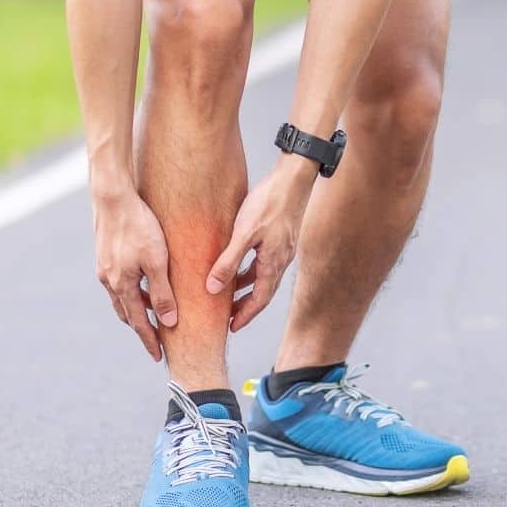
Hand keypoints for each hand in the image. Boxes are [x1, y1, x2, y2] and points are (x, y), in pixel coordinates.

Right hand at [92, 184, 177, 359]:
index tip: (158, 357)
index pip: (138, 322)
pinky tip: (141, 285)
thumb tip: (168, 322)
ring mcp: (104, 268)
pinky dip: (130, 291)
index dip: (149, 340)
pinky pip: (118, 283)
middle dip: (141, 328)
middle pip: (127, 313)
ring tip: (151, 316)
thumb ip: (162, 292)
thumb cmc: (139, 226)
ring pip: (121, 298)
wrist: (112, 197)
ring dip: (135, 309)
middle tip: (155, 341)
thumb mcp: (157, 260)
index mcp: (121, 285)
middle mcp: (108, 280)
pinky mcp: (104, 256)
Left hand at [207, 156, 318, 331]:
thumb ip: (228, 261)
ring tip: (230, 294)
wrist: (293, 178)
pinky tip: (239, 264)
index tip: (232, 328)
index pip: (260, 300)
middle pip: (263, 292)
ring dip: (248, 288)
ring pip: (264, 277)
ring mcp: (282, 249)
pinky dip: (251, 270)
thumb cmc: (270, 203)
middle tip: (229, 317)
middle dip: (246, 306)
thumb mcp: (244, 233)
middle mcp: (281, 260)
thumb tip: (213, 288)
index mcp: (273, 263)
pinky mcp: (281, 237)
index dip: (245, 316)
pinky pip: (265, 262)